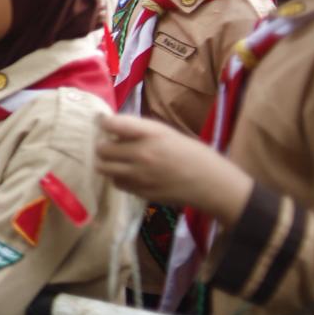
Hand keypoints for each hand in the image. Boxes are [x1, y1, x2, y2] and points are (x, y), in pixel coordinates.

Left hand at [96, 115, 252, 224]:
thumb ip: (140, 130)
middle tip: (110, 145)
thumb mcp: (166, 133)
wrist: (210, 183)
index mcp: (151, 134)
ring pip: (104, 168)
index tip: (105, 124)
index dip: (105, 122)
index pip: (113, 124)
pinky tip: (128, 174)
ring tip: (116, 160)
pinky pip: (116, 183)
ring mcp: (139, 175)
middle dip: (103, 146)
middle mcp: (142, 153)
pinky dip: (117, 177)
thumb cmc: (191, 153)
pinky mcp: (140, 191)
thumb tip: (112, 128)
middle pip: (102, 149)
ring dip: (107, 162)